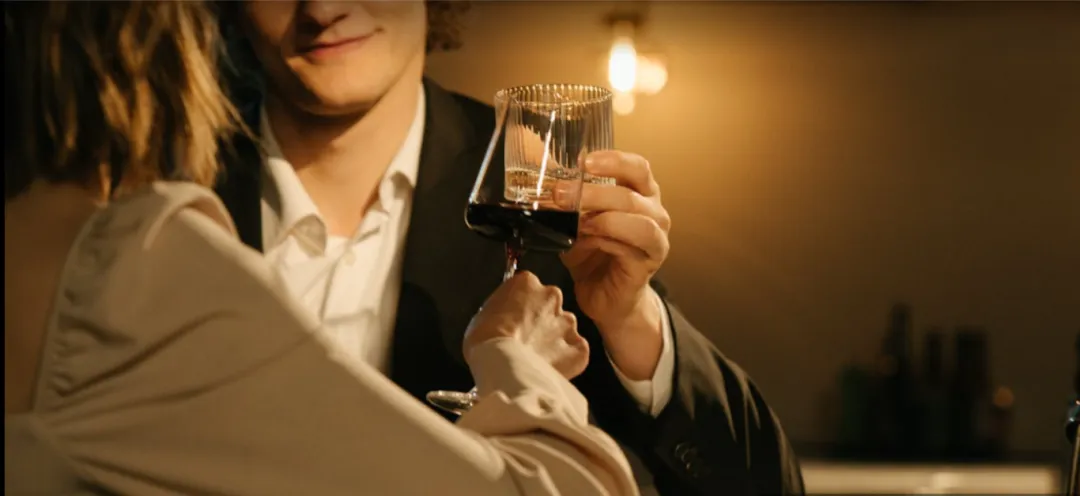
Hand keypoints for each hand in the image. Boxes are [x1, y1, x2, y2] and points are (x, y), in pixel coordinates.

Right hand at [463, 271, 588, 379]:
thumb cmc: (484, 340)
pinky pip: (576, 352)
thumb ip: (503, 309)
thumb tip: (508, 319)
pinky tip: (549, 369)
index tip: (515, 321)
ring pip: (564, 330)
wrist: (502, 365)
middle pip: (550, 307)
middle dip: (542, 322)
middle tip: (527, 341)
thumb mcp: (483, 313)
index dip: (521, 307)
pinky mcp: (579, 347)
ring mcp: (568, 322)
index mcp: (527, 283)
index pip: (528, 289)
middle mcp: (552, 296)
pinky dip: (566, 361)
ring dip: (554, 342)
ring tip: (537, 359)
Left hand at [557, 150, 670, 330]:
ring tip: (577, 222)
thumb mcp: (572, 220)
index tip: (584, 161)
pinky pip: (636, 243)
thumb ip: (563, 198)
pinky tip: (590, 239)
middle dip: (592, 192)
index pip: (637, 167)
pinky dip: (610, 238)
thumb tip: (536, 173)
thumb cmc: (591, 254)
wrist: (603, 297)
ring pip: (638, 218)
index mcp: (638, 193)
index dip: (613, 160)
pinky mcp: (650, 261)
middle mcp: (653, 211)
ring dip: (603, 216)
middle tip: (560, 194)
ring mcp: (656, 237)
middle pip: (630, 193)